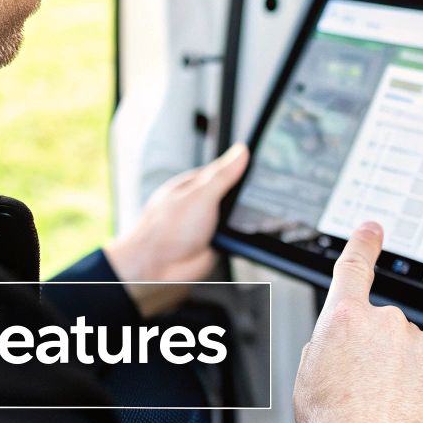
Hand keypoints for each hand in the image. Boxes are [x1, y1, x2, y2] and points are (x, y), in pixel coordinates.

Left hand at [104, 143, 247, 313]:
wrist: (158, 270)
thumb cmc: (165, 230)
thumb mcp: (199, 195)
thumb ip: (222, 175)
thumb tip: (240, 152)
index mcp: (196, 185)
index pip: (227, 169)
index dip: (245, 167)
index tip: (264, 165)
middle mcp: (203, 203)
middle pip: (236, 193)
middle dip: (247, 197)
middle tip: (259, 197)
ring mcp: (210, 223)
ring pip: (240, 216)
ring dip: (245, 220)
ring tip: (246, 220)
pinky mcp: (217, 243)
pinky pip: (239, 237)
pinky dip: (244, 238)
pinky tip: (243, 236)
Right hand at [294, 222, 422, 422]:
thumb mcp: (307, 379)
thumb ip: (326, 347)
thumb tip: (341, 344)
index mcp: (345, 321)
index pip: (354, 270)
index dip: (364, 245)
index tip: (373, 229)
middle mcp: (388, 324)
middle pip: (388, 332)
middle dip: (382, 357)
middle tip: (369, 396)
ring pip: (418, 358)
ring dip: (407, 381)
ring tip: (389, 416)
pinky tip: (414, 422)